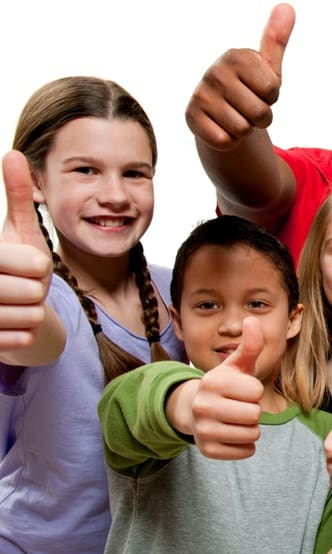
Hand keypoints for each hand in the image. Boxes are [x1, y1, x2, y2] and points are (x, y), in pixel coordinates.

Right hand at [0, 151, 51, 349]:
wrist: (9, 305)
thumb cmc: (17, 262)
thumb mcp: (20, 228)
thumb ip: (19, 195)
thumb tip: (15, 154)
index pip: (33, 264)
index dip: (38, 265)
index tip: (29, 264)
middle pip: (34, 293)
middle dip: (38, 289)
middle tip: (24, 286)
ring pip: (32, 316)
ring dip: (33, 312)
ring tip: (16, 303)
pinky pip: (25, 338)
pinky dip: (28, 331)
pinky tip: (13, 322)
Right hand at [185, 3, 294, 149]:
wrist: (221, 114)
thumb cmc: (250, 88)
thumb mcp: (267, 68)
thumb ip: (276, 40)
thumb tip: (287, 7)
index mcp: (236, 56)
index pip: (272, 89)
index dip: (272, 97)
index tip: (260, 90)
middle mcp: (215, 72)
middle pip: (260, 112)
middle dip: (262, 117)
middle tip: (250, 107)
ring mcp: (201, 95)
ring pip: (243, 129)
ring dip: (246, 130)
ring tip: (237, 116)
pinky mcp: (191, 118)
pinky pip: (226, 141)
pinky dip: (230, 141)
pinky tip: (223, 127)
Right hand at [191, 317, 264, 458]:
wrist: (197, 411)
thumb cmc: (227, 385)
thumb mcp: (238, 365)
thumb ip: (250, 344)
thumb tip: (253, 319)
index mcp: (212, 381)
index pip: (256, 391)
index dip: (254, 391)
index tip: (241, 390)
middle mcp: (203, 405)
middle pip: (254, 414)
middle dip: (253, 410)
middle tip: (238, 406)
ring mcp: (202, 430)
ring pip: (252, 434)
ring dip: (250, 428)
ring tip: (235, 419)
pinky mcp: (207, 450)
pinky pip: (246, 451)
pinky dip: (245, 445)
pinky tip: (232, 434)